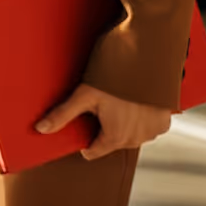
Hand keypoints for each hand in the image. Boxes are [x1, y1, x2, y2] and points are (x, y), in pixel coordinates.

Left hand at [36, 84, 170, 160]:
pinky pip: (149, 125)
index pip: (93, 150)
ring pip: (131, 134)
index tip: (85, 115)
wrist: (148, 54)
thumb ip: (63, 114)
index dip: (85, 134)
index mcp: (115, 137)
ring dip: (125, 121)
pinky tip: (137, 97)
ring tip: (120, 95)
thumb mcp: (85, 92)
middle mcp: (136, 140)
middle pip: (111, 141)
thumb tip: (40, 130)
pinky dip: (143, 116)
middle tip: (103, 100)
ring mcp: (153, 131)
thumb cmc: (114, 72)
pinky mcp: (165, 120)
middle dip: (105, 125)